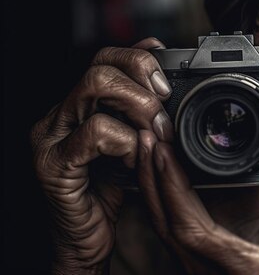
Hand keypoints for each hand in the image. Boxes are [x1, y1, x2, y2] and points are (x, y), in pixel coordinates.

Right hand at [30, 38, 172, 273]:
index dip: (140, 61)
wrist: (86, 240)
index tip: (166, 84)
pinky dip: (126, 142)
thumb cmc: (109, 191)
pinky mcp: (54, 163)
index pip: (105, 58)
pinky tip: (134, 161)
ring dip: (139, 108)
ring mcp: (52, 137)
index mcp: (78, 107)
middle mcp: (60, 115)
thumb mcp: (131, 143)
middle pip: (101, 65)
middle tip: (164, 116)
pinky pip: (96, 132)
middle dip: (144, 85)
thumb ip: (137, 110)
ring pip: (96, 86)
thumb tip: (158, 63)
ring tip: (155, 137)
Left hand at [136, 132, 258, 274]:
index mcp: (239, 266)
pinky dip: (163, 197)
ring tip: (149, 145)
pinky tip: (162, 171)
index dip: (172, 188)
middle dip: (152, 177)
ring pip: (163, 228)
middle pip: (165, 224)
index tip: (165, 150)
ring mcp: (201, 269)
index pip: (190, 227)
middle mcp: (210, 272)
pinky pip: (174, 228)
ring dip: (152, 185)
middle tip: (148, 135)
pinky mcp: (201, 260)